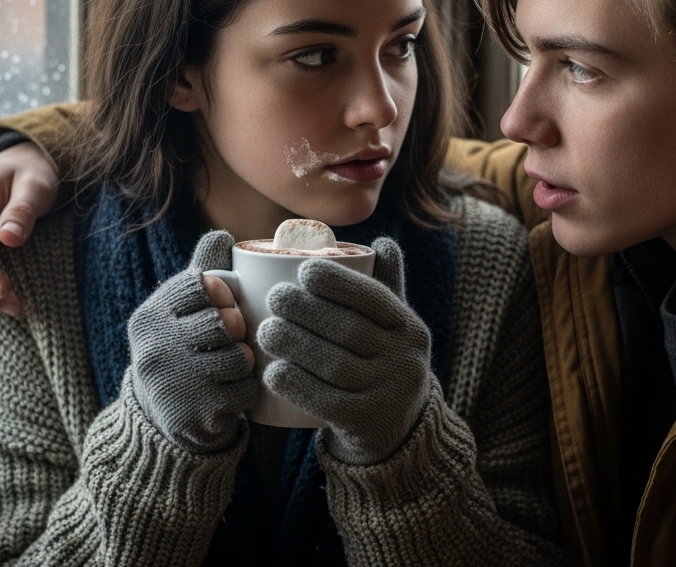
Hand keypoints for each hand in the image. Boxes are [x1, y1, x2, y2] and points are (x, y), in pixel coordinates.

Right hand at [128, 231, 257, 453]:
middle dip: (237, 328)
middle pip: (224, 322)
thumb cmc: (179, 349)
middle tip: (233, 336)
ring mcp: (175, 383)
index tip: (226, 303)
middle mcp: (155, 348)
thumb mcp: (178, 312)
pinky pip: (245, 390)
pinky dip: (247, 389)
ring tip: (233, 363)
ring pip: (239, 357)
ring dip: (245, 360)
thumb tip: (222, 235)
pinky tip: (232, 390)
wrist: (158, 419)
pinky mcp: (196, 415)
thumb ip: (201, 274)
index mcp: (149, 317)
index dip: (224, 292)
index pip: (201, 285)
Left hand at [258, 237, 431, 464]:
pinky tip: (273, 372)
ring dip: (295, 344)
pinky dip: (297, 385)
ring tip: (266, 330)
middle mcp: (405, 361)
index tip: (304, 269)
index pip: (374, 299)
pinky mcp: (364, 424)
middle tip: (274, 298)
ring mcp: (387, 395)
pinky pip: (327, 402)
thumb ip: (387, 287)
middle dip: (307, 310)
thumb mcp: (395, 329)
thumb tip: (380, 242)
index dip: (338, 282)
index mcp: (410, 329)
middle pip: (349, 330)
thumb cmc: (384, 364)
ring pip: (335, 365)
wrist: (400, 433)